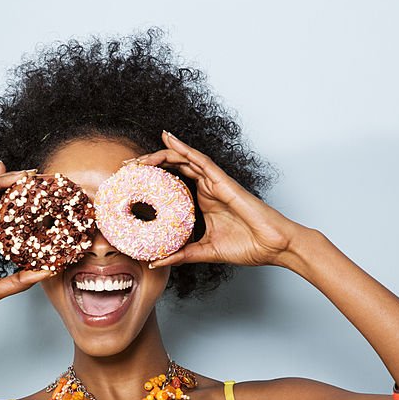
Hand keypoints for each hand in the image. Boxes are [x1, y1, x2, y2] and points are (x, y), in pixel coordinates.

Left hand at [135, 131, 306, 267]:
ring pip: (182, 160)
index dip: (150, 181)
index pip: (171, 185)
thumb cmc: (247, 246)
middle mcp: (206, 189)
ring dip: (157, 156)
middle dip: (147, 167)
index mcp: (202, 202)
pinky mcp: (223, 181)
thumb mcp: (205, 252)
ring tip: (136, 160)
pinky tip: (167, 139)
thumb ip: (181, 255)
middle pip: (172, 170)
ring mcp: (214, 183)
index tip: (129, 186)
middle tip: (125, 171)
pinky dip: (182, 148)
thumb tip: (156, 261)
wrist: (273, 247)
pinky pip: (199, 159)